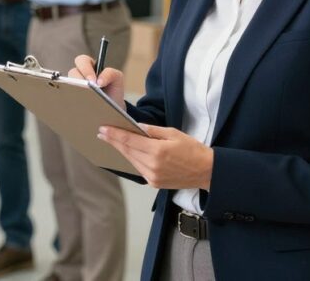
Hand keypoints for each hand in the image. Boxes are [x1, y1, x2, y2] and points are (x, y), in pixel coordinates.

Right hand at [69, 53, 124, 105]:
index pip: (82, 61)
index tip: (92, 81)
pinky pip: (69, 96)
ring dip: (76, 91)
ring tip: (85, 99)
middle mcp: (79, 74)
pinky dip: (74, 100)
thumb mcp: (116, 78)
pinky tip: (82, 105)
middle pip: (72, 72)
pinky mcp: (72, 97)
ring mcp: (74, 86)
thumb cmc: (113, 89)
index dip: (85, 69)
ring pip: (69, 85)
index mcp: (89, 66)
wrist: (113, 106)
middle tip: (87, 89)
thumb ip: (110, 74)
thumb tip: (99, 81)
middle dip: (79, 80)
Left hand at [98, 124, 213, 189]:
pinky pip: (138, 169)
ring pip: (131, 160)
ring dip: (121, 150)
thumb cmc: (192, 149)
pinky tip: (127, 153)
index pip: (130, 140)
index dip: (114, 134)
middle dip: (114, 141)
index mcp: (158, 151)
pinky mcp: (154, 183)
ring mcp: (153, 176)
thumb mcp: (174, 133)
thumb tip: (136, 126)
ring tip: (111, 141)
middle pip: (127, 151)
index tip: (103, 129)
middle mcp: (153, 165)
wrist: (207, 171)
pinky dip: (132, 159)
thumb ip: (153, 131)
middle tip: (102, 133)